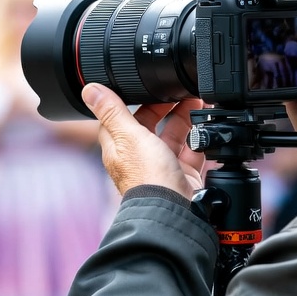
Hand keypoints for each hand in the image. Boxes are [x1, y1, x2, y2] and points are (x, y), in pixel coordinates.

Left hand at [82, 84, 205, 197]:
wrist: (174, 209)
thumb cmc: (147, 177)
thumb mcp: (128, 136)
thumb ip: (112, 111)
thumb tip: (89, 89)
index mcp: (120, 146)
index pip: (121, 117)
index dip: (134, 101)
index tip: (149, 86)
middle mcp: (139, 156)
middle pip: (151, 125)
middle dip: (166, 107)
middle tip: (181, 91)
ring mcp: (162, 165)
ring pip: (173, 136)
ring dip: (185, 118)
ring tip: (199, 101)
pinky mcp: (182, 174)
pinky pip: (192, 151)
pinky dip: (200, 139)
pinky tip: (207, 127)